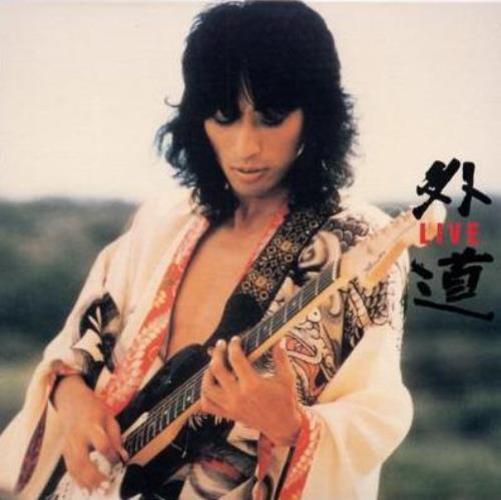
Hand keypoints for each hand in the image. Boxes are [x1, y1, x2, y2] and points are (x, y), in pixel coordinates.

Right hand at [53, 375, 127, 492]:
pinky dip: (77, 481)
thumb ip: (116, 437)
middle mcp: (77, 437)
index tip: (119, 461)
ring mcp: (68, 445)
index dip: (111, 455)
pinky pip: (70, 469)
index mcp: (91, 425)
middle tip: (106, 486)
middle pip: (83, 460)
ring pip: (74, 468)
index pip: (102, 444)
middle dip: (94, 476)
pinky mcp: (64, 451)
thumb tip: (123, 456)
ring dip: (85, 483)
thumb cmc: (93, 409)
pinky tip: (86, 489)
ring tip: (97, 492)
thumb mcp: (109, 417)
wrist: (72, 402)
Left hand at [200, 337, 301, 445]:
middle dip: (218, 353)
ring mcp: (231, 407)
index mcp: (253, 384)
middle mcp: (238, 396)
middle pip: (217, 369)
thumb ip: (281, 357)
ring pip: (207, 388)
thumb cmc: (286, 400)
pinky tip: (211, 383)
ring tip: (214, 364)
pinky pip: (207, 405)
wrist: (282, 426)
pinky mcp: (228, 414)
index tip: (236, 339)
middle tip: (221, 345)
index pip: (236, 359)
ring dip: (207, 373)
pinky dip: (204, 393)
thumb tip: (279, 338)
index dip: (234, 345)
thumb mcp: (287, 377)